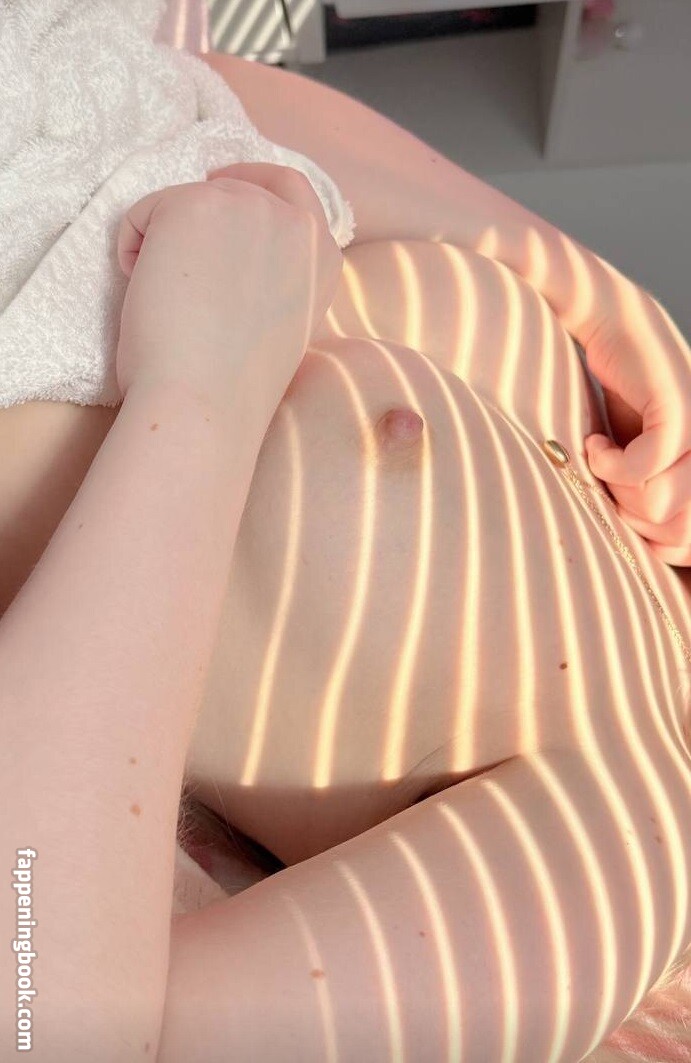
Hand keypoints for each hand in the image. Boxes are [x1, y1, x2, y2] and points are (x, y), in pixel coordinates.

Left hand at [115, 163, 342, 421]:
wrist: (205, 400)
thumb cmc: (235, 385)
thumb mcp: (283, 321)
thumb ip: (277, 275)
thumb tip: (231, 251)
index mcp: (323, 257)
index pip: (290, 188)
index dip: (249, 187)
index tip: (218, 200)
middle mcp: (295, 221)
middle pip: (232, 188)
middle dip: (199, 221)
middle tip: (176, 271)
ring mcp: (247, 206)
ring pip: (186, 201)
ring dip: (165, 241)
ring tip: (167, 299)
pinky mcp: (194, 203)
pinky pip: (144, 211)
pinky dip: (132, 248)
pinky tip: (145, 292)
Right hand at [582, 284, 690, 564]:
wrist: (613, 325)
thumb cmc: (620, 397)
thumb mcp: (635, 460)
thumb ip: (647, 498)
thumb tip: (650, 540)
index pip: (690, 543)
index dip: (655, 545)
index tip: (621, 510)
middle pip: (681, 533)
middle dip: (633, 523)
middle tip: (607, 488)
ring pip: (665, 507)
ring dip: (620, 494)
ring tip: (601, 463)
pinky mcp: (677, 411)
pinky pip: (645, 468)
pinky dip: (608, 465)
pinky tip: (593, 443)